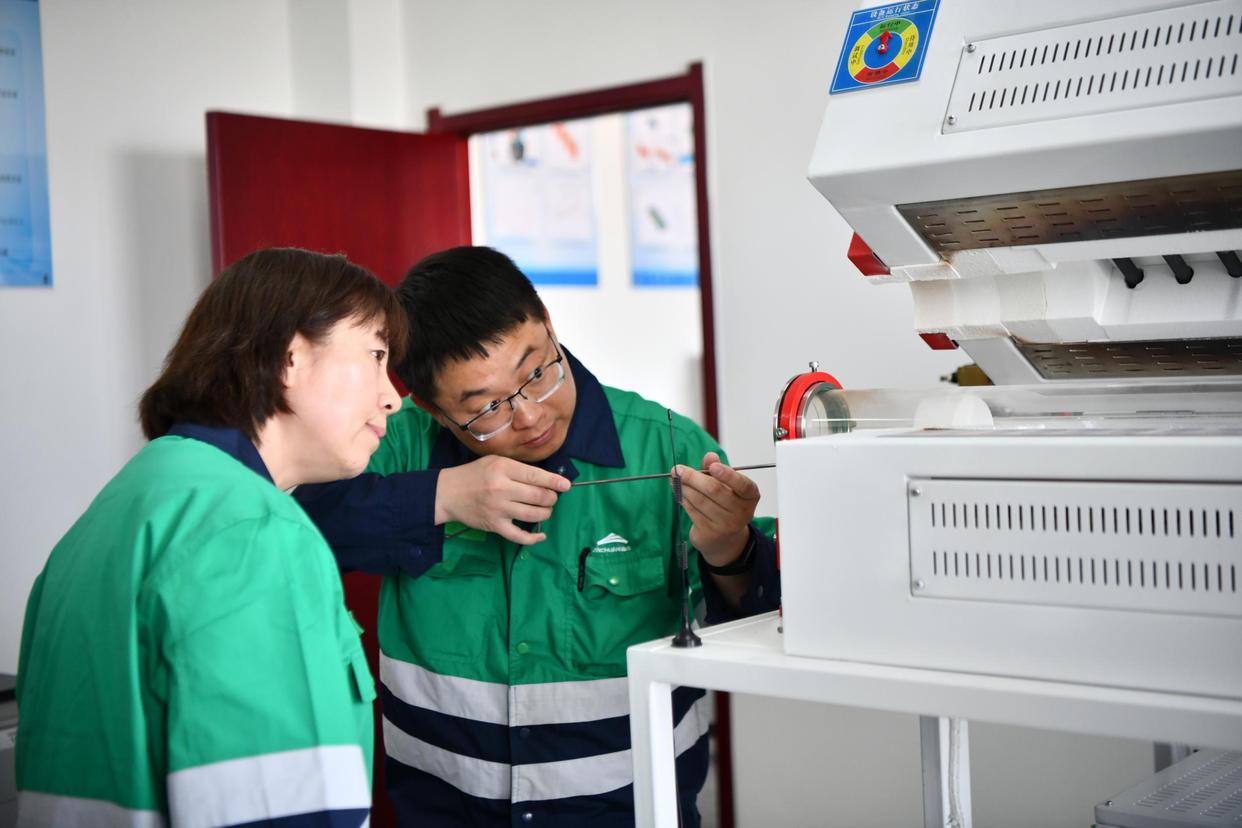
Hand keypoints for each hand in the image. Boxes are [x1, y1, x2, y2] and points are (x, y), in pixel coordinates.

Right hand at [436, 456, 569, 544]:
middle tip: (551, 498)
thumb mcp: (495, 461)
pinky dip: (533, 538)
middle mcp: (502, 489)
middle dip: (551, 498)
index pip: (536, 476)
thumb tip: (546, 479)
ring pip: (533, 515)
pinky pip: (519, 536)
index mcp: (503, 469)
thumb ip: (518, 469)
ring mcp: (498, 509)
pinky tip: (541, 536)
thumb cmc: (474, 474)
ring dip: (546, 513)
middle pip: (538, 496)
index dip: (555, 482)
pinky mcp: (495, 526)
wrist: (448, 493)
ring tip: (545, 509)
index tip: (566, 486)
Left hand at [677, 451, 759, 568]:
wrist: (725, 539)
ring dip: (684, 488)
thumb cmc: (725, 504)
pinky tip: (679, 493)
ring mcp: (727, 525)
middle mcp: (742, 512)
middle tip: (677, 469)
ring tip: (675, 480)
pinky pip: (693, 511)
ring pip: (700, 500)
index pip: (742, 484)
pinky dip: (684, 500)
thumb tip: (710, 456)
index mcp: (750, 496)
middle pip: (715, 490)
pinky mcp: (710, 533)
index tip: (713, 467)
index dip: (727, 475)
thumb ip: (717, 468)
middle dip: (693, 477)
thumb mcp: (725, 485)